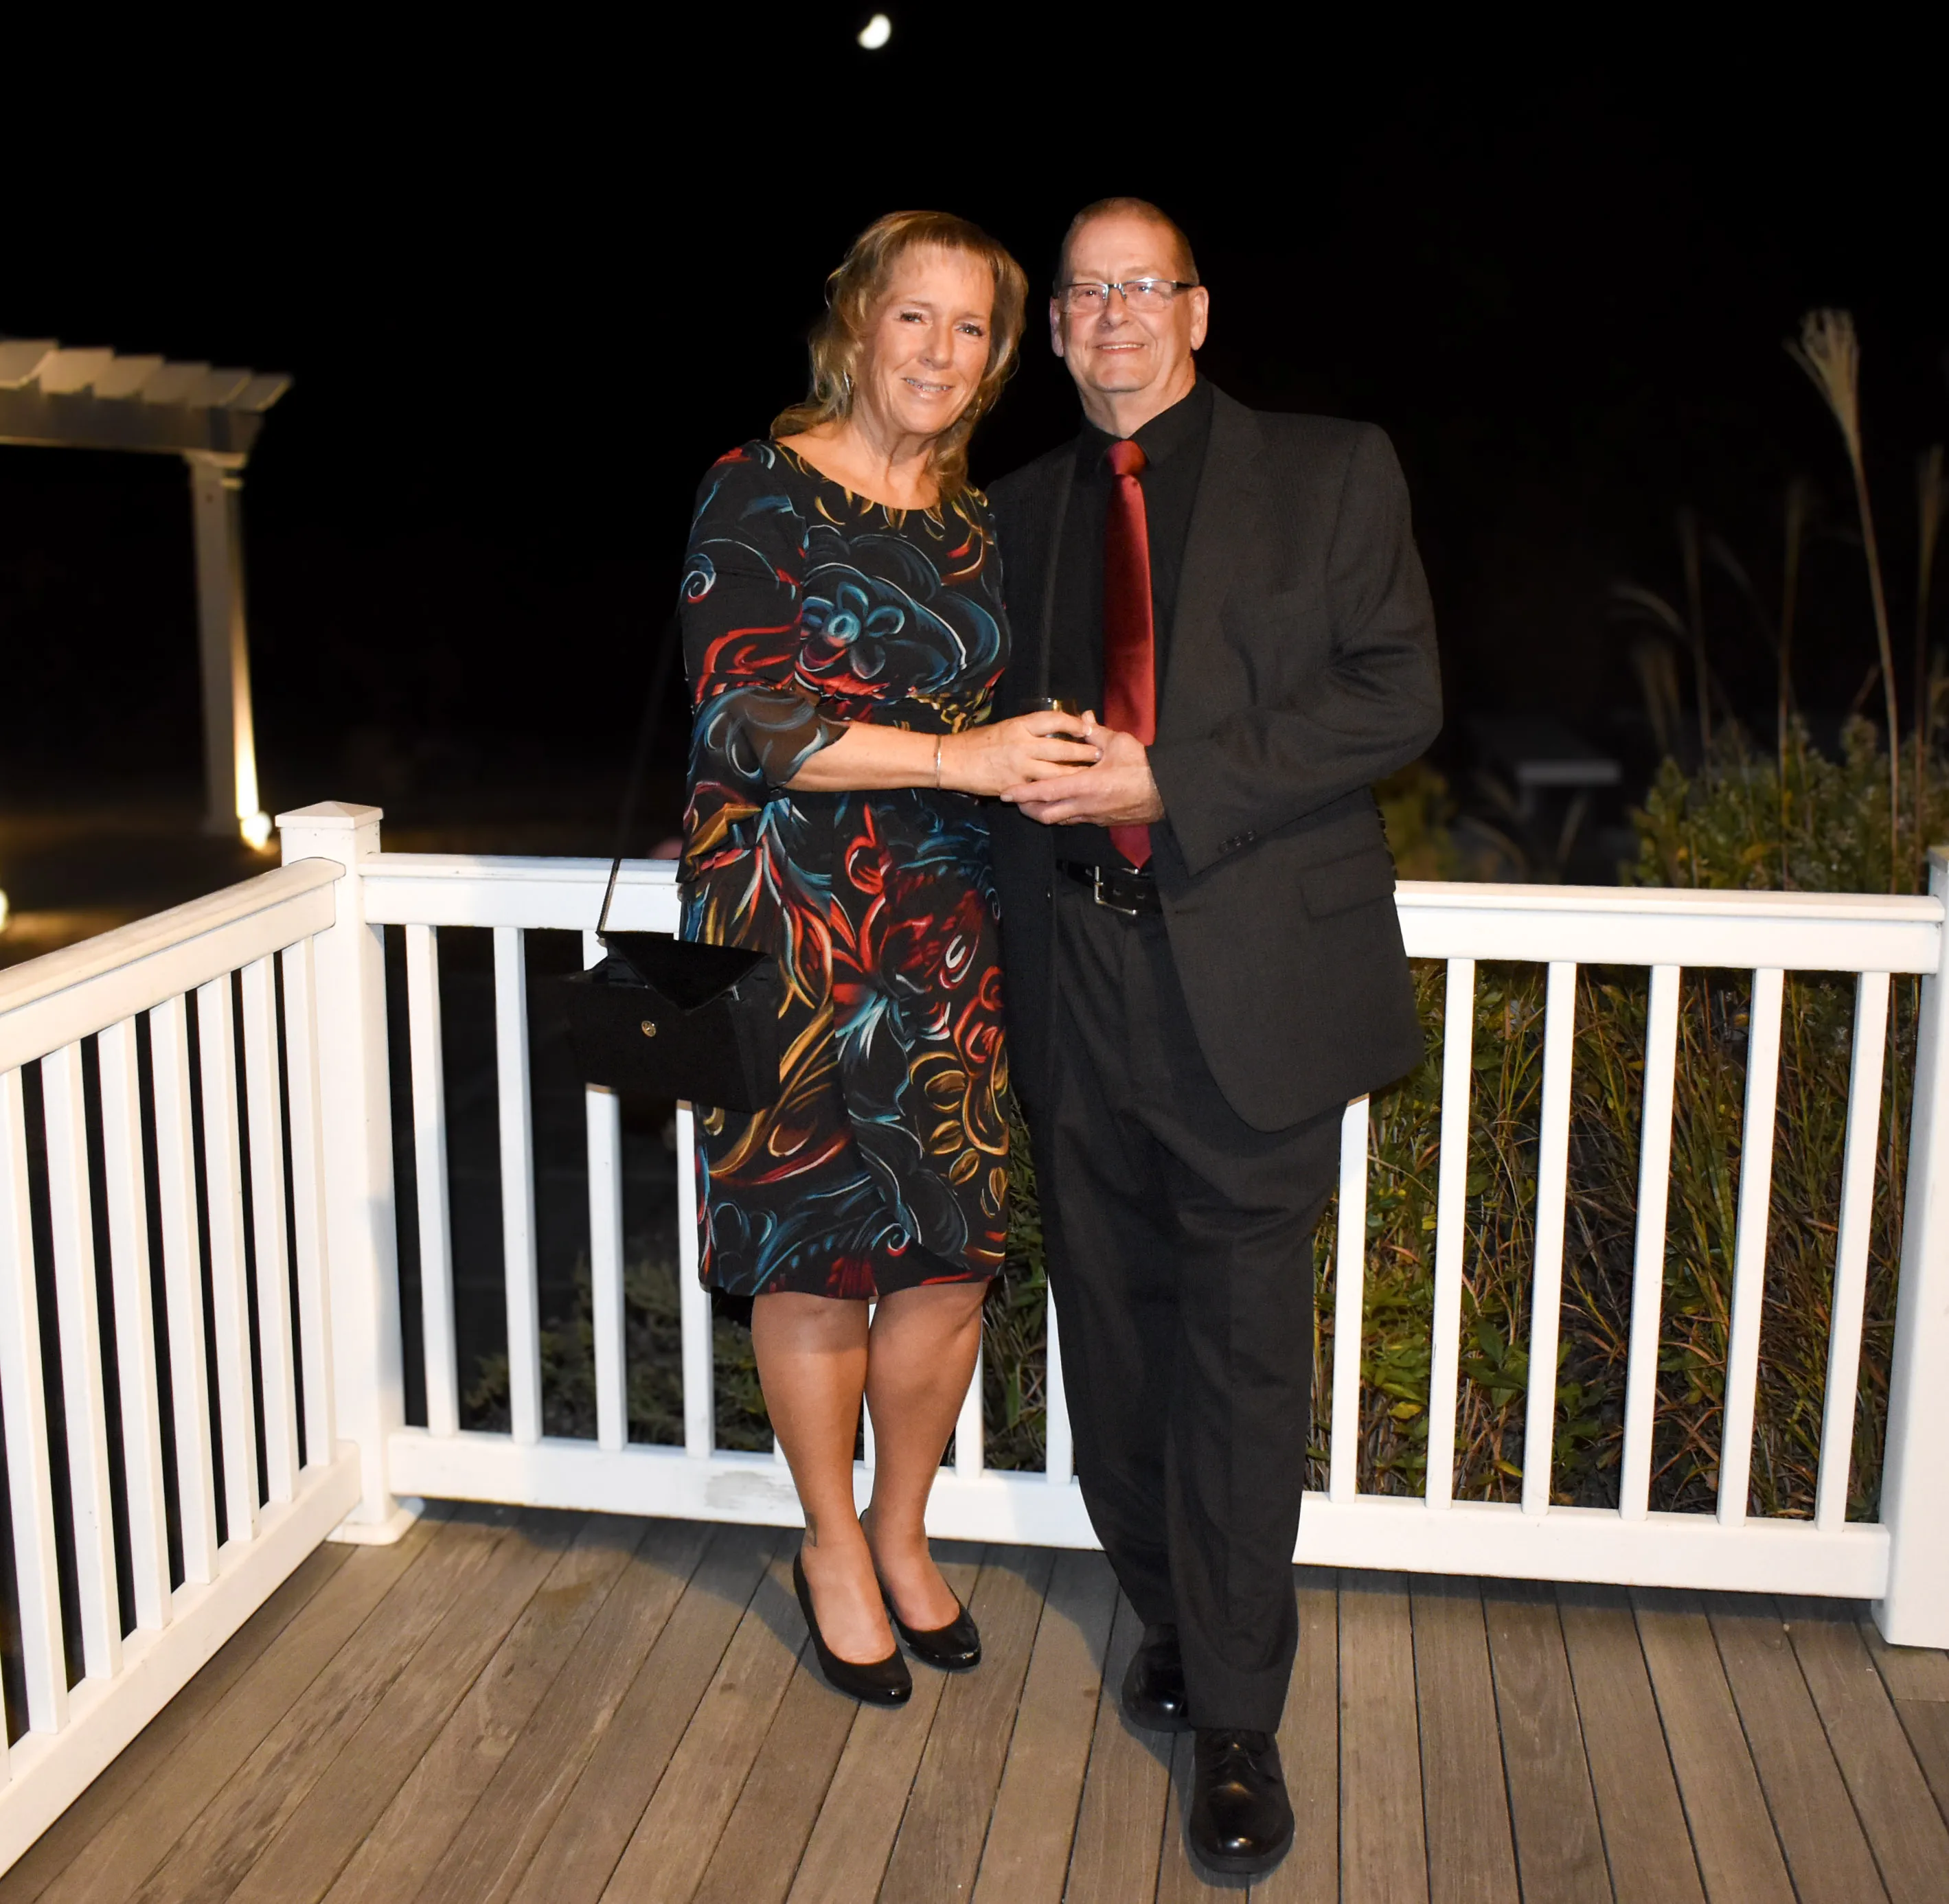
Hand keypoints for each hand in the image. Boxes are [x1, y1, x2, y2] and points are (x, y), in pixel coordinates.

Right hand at [941, 709, 1100, 797]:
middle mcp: (1022, 744)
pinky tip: (1067, 794)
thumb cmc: (977, 742)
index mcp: (1019, 725)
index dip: (1074, 724)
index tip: (1087, 727)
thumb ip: (1028, 729)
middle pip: (1061, 748)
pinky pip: (1040, 791)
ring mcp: (1019, 767)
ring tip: (1090, 776)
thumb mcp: (1004, 727)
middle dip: (1083, 752)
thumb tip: (1053, 728)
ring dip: (1075, 775)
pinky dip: (1054, 793)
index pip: (1054, 720)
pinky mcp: (1014, 786)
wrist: (953, 760)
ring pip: (1056, 773)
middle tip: (1099, 754)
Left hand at [1002, 724, 1163, 825]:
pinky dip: (1061, 814)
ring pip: (1059, 820)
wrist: (1166, 793)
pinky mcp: (1100, 822)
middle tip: (1015, 799)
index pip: (1046, 792)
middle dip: (1027, 808)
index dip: (1024, 793)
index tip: (1006, 793)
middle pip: (1046, 814)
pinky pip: (1074, 820)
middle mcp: (1085, 806)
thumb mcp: (1119, 743)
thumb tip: (1082, 718)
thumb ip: (1095, 732)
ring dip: (1042, 813)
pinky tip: (1058, 804)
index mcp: (1086, 786)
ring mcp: (1092, 817)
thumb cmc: (1143, 767)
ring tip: (1031, 802)